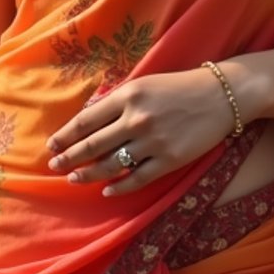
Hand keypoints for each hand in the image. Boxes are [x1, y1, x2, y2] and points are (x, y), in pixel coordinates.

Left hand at [46, 69, 232, 197]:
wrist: (220, 95)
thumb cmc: (178, 87)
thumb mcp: (144, 83)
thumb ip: (116, 100)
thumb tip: (88, 116)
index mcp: (128, 96)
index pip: (86, 121)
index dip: (66, 135)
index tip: (52, 145)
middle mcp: (136, 119)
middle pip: (92, 145)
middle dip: (69, 158)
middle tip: (54, 166)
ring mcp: (153, 142)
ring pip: (110, 165)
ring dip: (88, 175)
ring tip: (74, 179)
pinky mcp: (169, 160)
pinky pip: (137, 179)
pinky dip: (119, 187)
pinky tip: (107, 190)